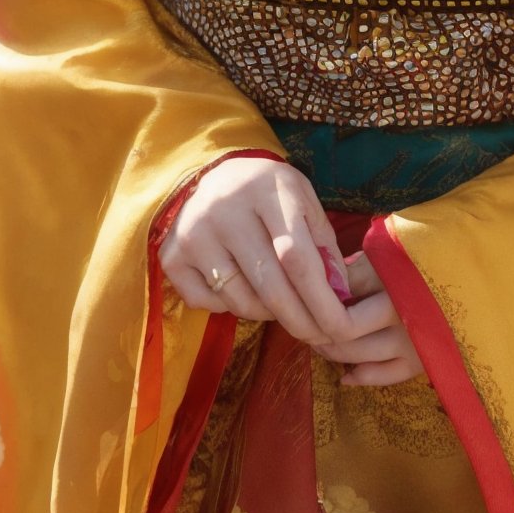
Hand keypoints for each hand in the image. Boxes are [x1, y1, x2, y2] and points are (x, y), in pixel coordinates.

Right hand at [160, 158, 355, 349]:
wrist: (211, 174)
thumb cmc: (267, 192)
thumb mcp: (302, 200)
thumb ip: (323, 243)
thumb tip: (341, 296)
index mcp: (267, 189)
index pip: (297, 256)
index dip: (322, 299)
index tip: (341, 326)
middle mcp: (226, 210)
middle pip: (270, 286)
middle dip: (301, 321)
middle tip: (319, 337)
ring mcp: (194, 234)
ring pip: (242, 301)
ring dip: (269, 312)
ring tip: (278, 296)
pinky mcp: (172, 256)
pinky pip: (211, 304)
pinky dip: (233, 306)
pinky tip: (240, 282)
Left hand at [313, 250, 424, 387]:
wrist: (476, 273)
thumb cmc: (429, 253)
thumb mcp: (390, 248)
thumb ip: (357, 267)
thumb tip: (321, 284)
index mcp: (390, 274)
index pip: (339, 294)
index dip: (315, 300)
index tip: (303, 300)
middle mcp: (400, 308)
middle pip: (344, 331)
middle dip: (321, 331)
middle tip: (308, 327)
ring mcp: (412, 338)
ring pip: (360, 355)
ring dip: (335, 353)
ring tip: (322, 345)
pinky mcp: (424, 358)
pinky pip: (386, 376)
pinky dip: (362, 377)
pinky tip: (346, 375)